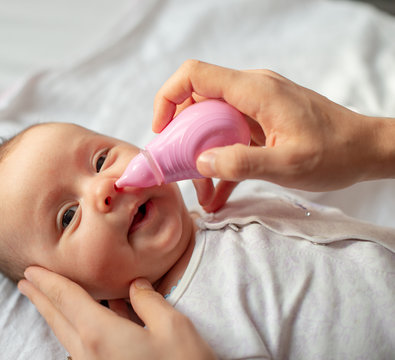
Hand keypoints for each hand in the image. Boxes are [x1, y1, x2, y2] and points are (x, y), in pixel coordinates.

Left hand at [18, 266, 216, 359]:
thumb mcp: (173, 328)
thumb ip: (149, 301)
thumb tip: (135, 285)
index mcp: (100, 335)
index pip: (66, 299)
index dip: (48, 281)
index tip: (31, 270)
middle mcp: (89, 355)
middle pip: (57, 319)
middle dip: (40, 298)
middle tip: (26, 283)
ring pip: (65, 336)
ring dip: (52, 314)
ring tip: (44, 299)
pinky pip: (80, 348)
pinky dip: (73, 329)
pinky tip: (84, 322)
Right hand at [154, 60, 394, 197]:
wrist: (367, 149)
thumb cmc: (335, 153)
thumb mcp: (287, 164)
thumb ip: (241, 163)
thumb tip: (200, 163)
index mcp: (254, 91)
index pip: (194, 76)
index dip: (168, 98)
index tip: (162, 131)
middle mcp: (251, 90)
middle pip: (197, 101)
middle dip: (182, 136)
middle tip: (180, 169)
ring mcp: (256, 105)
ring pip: (211, 121)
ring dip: (201, 153)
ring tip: (202, 190)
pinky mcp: (261, 121)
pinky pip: (228, 134)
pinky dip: (219, 159)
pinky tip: (217, 193)